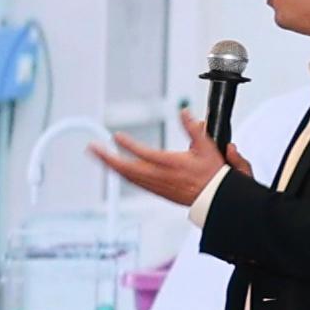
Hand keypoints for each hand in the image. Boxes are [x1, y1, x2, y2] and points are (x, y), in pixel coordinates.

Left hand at [91, 117, 234, 206]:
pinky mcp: (156, 191)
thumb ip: (194, 129)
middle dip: (108, 158)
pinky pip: (134, 182)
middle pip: (128, 168)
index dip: (128, 145)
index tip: (116, 136)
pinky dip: (121, 174)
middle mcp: (160, 176)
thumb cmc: (212, 174)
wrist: (216, 197)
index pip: (145, 153)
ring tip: (99, 155)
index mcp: (172, 164)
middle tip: (93, 148)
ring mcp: (156, 185)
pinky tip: (115, 168)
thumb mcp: (207, 147)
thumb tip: (184, 112)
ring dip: (111, 166)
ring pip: (128, 176)